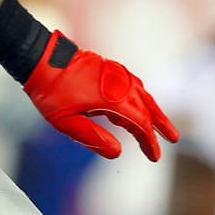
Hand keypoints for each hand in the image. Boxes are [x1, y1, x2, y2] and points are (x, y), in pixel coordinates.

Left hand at [22, 30, 178, 160]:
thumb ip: (93, 138)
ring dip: (153, 110)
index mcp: (114, 98)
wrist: (40, 58)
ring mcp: (116, 74)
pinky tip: (138, 105)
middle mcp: (121, 83)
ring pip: (142, 94)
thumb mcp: (67, 123)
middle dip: (161, 125)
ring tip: (161, 125)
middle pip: (148, 107)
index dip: (150, 142)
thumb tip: (118, 152)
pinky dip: (140, 98)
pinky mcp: (109, 69)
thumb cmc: (51, 92)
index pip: (141, 123)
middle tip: (174, 138)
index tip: (155, 156)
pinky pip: (132, 85)